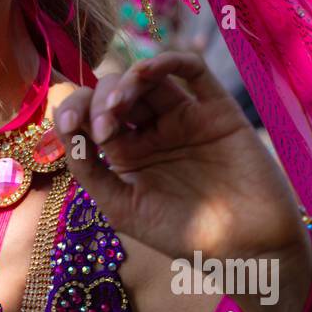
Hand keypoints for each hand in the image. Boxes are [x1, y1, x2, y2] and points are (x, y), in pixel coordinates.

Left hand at [52, 51, 310, 289]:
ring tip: (117, 107)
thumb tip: (65, 132)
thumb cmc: (184, 236)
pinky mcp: (217, 110)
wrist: (245, 251)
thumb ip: (91, 171)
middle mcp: (153, 130)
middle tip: (103, 131)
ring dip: (127, 82)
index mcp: (127, 152)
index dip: (75, 110)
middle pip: (116, 92)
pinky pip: (193, 71)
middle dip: (99, 101)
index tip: (68, 125)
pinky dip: (168, 61)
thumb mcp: (123, 208)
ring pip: (149, 78)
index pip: (91, 115)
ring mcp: (185, 117)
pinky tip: (147, 73)